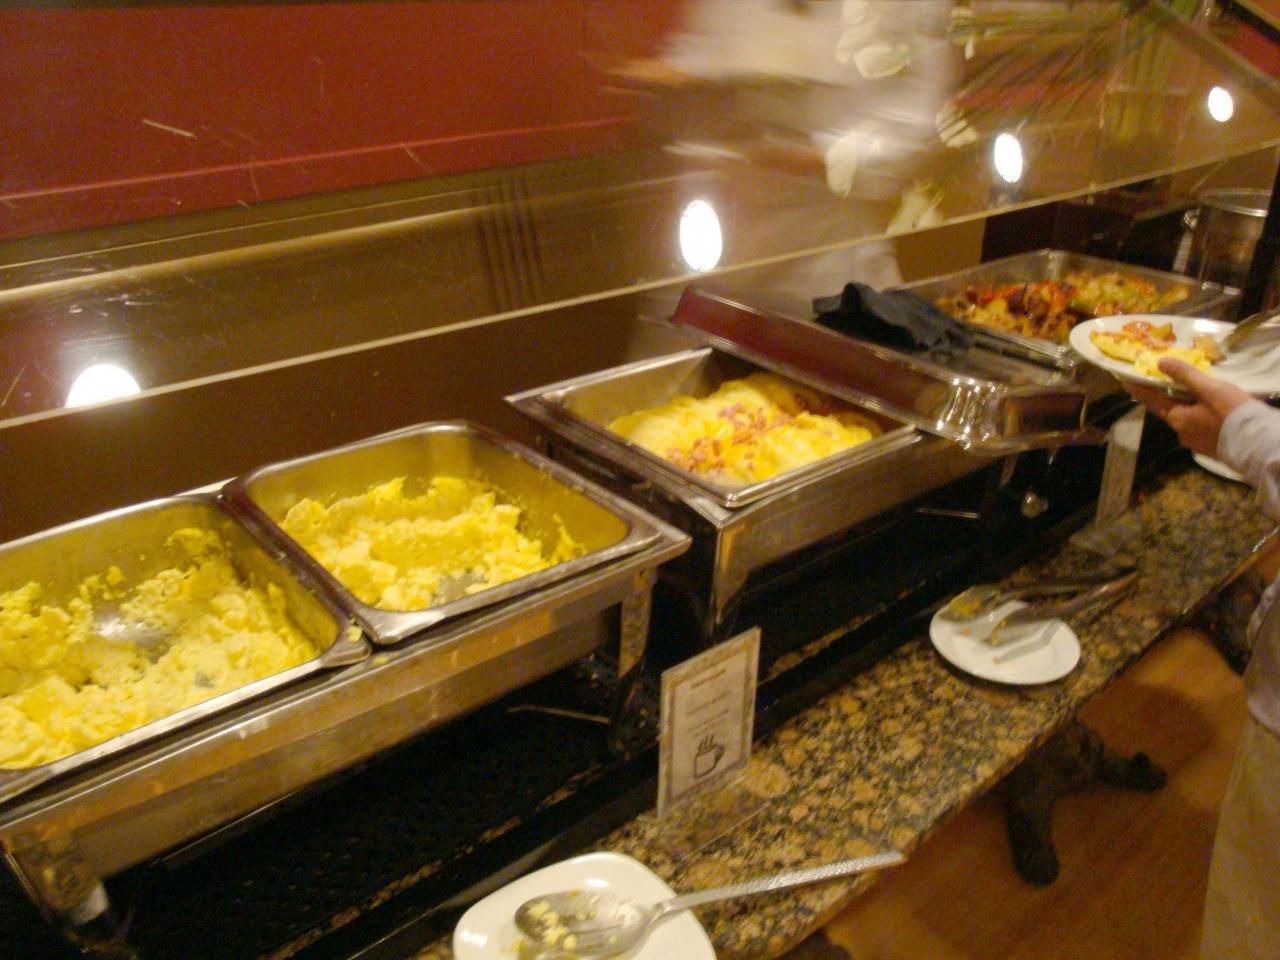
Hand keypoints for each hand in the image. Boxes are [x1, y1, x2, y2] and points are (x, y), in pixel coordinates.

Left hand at [1123, 358, 1252, 456]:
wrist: (1258, 444)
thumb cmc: (1231, 414)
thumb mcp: (1209, 389)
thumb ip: (1185, 375)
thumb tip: (1161, 363)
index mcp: (1177, 419)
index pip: (1152, 401)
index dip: (1140, 389)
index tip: (1126, 381)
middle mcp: (1181, 433)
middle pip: (1170, 410)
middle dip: (1167, 397)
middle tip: (1165, 383)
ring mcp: (1195, 443)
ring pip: (1186, 419)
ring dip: (1187, 407)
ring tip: (1195, 394)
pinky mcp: (1210, 447)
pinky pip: (1199, 427)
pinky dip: (1200, 416)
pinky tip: (1211, 411)